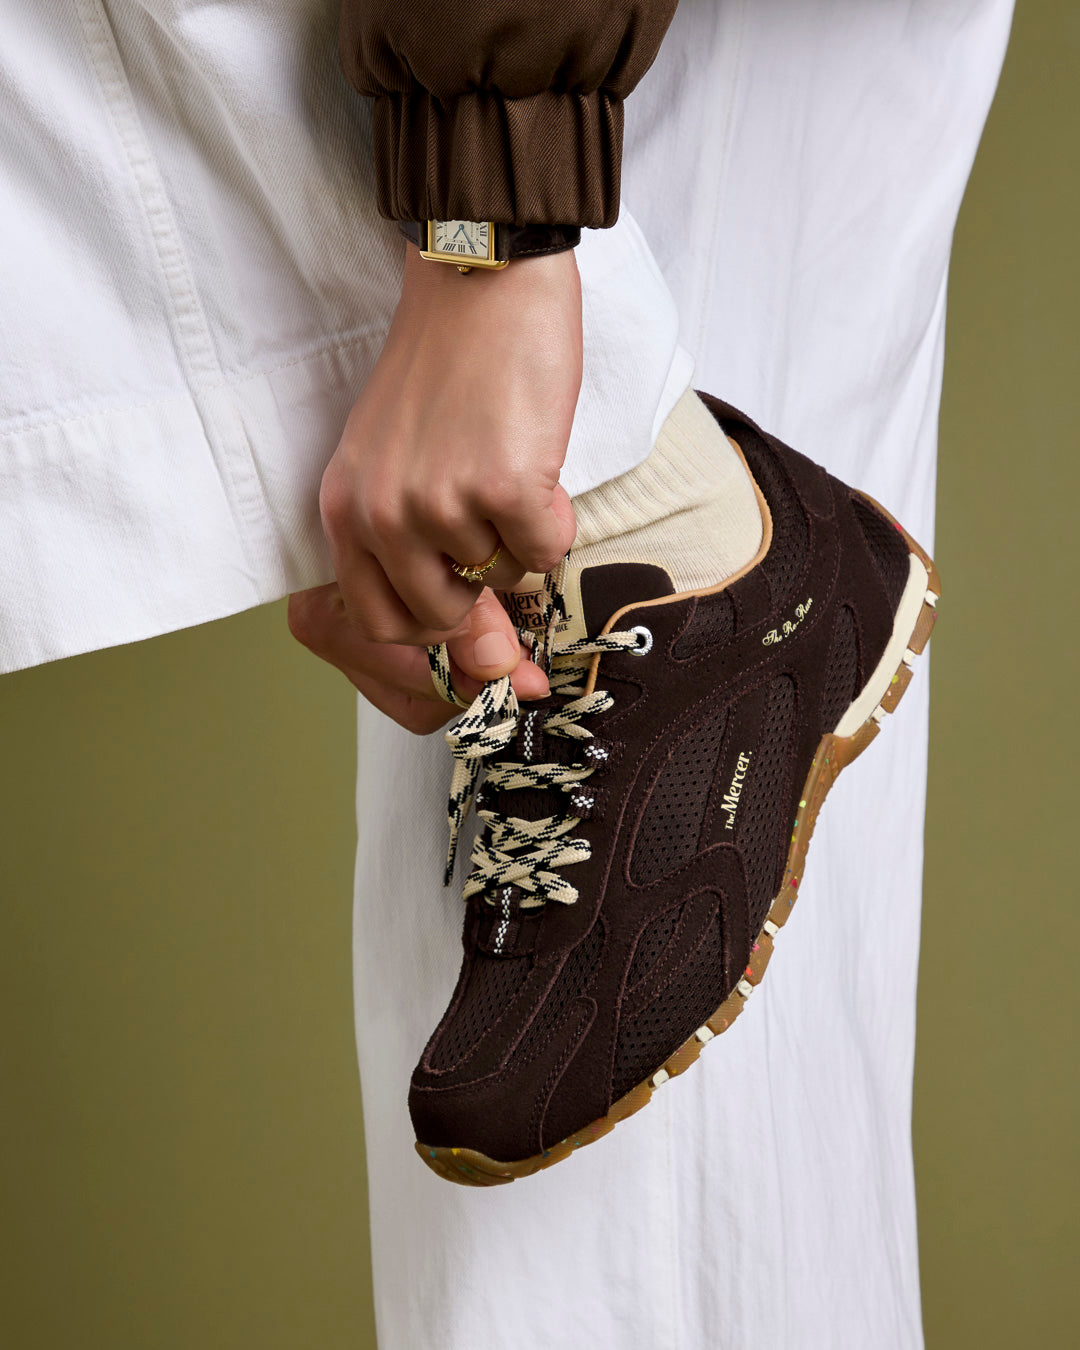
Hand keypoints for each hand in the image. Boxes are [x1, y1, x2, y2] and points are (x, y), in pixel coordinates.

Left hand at [289, 242, 581, 729]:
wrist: (481, 281)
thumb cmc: (445, 368)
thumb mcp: (398, 462)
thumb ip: (417, 549)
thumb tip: (485, 656)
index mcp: (344, 510)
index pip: (378, 625)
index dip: (431, 632)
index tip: (467, 615)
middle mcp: (381, 515)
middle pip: (439, 619)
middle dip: (479, 593)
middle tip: (495, 536)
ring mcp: (439, 505)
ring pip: (501, 579)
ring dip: (518, 540)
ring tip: (509, 469)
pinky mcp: (502, 488)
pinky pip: (544, 552)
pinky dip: (554, 520)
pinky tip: (537, 464)